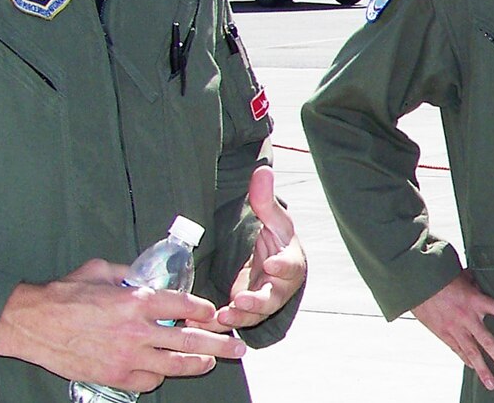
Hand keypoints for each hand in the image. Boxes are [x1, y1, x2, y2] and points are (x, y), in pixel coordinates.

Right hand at [0, 259, 246, 392]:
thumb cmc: (64, 294)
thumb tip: (148, 274)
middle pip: (190, 338)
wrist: (30, 323)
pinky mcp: (114, 376)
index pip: (186, 305)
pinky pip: (149, 381)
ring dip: (198, 363)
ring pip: (175, 364)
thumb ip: (131, 272)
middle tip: (238, 347)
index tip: (216, 313)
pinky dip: (160, 376)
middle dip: (219, 343)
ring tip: (213, 362)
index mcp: (137, 300)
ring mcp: (127, 356)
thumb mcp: (102, 269)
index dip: (206, 310)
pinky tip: (167, 371)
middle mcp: (137, 330)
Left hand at [214, 166, 306, 330]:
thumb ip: (265, 199)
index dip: (283, 267)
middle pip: (273, 299)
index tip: (272, 265)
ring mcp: (262, 302)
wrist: (272, 261)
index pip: (291, 266)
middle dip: (257, 302)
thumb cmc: (276, 239)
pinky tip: (202, 324)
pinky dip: (220, 324)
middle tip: (240, 300)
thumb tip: (262, 170)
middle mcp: (279, 286)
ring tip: (220, 316)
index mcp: (290, 262)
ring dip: (237, 318)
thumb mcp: (272, 218)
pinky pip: (234, 321)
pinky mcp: (245, 311)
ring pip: (253, 315)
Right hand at [410, 270, 493, 390]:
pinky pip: (458, 351)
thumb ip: (478, 285)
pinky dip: (467, 361)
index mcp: (475, 300)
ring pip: (471, 354)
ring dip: (483, 371)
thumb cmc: (441, 276)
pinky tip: (475, 369)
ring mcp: (454, 329)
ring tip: (492, 385)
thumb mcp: (464, 276)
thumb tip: (485, 285)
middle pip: (488, 343)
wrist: (415, 284)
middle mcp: (467, 318)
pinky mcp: (443, 334)